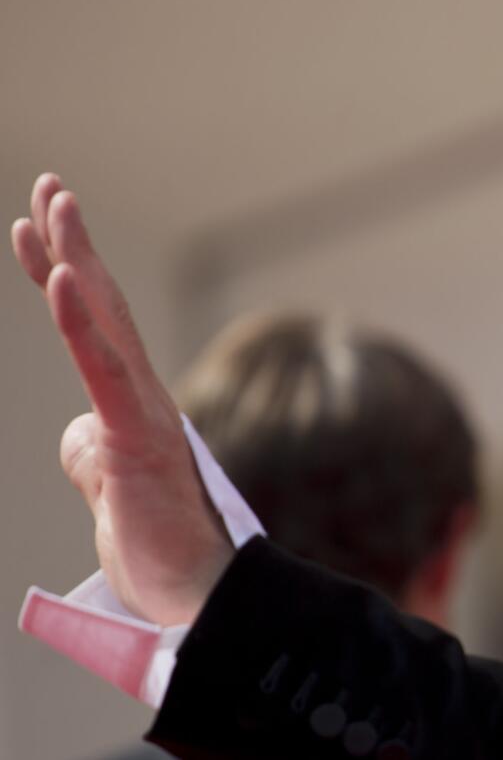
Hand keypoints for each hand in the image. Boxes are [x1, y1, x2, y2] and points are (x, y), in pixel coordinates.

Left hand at [12, 174, 232, 625]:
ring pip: (106, 321)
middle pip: (102, 304)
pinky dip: (81, 321)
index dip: (59, 273)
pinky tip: (62, 276)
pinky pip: (105, 369)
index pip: (91, 325)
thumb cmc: (160, 545)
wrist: (197, 592)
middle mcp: (142, 395)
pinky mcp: (138, 436)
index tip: (32, 228)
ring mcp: (143, 412)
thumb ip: (91, 450)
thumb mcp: (108, 488)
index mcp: (130, 405)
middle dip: (72, 241)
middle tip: (50, 185)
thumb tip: (76, 431)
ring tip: (52, 204)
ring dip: (76, 257)